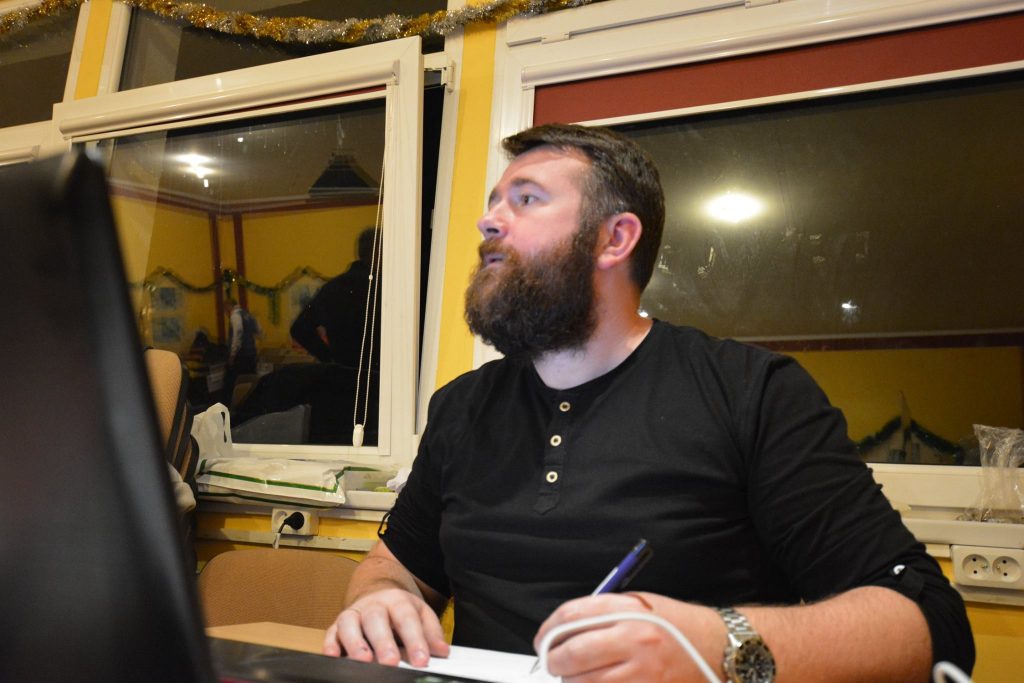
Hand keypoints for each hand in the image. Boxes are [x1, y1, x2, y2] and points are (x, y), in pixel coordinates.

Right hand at [323, 587, 449, 667]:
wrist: (377, 593)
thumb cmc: (400, 611)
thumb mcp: (420, 614)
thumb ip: (431, 633)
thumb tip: (442, 651)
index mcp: (397, 601)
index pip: (407, 619)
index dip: (414, 640)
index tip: (421, 660)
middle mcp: (373, 605)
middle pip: (376, 619)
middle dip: (383, 642)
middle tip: (391, 662)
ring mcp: (354, 614)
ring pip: (350, 623)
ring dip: (355, 642)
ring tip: (364, 660)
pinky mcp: (337, 625)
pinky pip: (331, 632)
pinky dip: (330, 643)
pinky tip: (333, 655)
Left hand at [534, 593, 723, 681]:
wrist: (718, 650)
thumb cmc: (677, 626)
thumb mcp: (640, 604)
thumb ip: (602, 612)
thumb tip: (563, 627)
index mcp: (630, 612)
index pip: (572, 617)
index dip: (549, 629)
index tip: (544, 639)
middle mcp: (635, 642)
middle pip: (572, 654)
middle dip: (553, 660)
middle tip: (552, 661)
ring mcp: (642, 675)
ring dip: (571, 681)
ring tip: (576, 675)